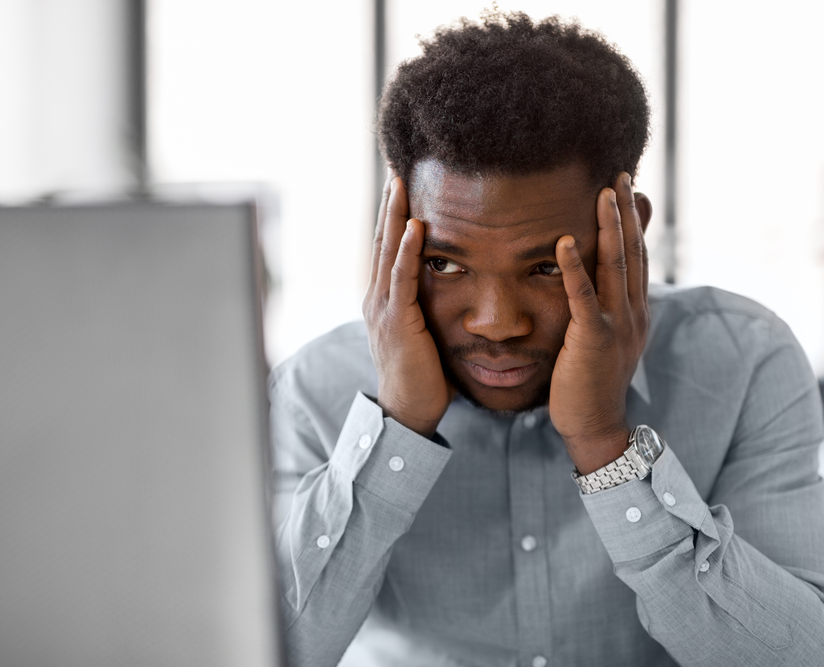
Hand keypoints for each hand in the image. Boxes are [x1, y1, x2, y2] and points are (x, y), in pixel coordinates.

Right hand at [363, 176, 455, 436]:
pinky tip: (414, 226)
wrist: (407, 410)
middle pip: (382, 241)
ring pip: (388, 252)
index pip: (387, 249)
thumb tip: (445, 289)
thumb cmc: (421, 375)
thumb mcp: (421, 333)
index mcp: (383, 300)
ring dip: (395, 216)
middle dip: (389, 205)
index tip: (400, 185)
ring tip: (399, 183)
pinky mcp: (397, 320)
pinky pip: (402, 278)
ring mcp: (383, 308)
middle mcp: (377, 298)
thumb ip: (425, 308)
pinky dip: (407, 250)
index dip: (392, 216)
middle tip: (396, 168)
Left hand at [550, 172, 649, 474]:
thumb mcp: (604, 337)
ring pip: (616, 266)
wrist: (595, 425)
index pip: (636, 256)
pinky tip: (562, 242)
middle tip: (620, 174)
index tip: (626, 186)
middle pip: (632, 252)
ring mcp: (617, 325)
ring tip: (604, 193)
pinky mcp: (593, 340)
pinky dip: (574, 268)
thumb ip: (603, 305)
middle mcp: (633, 312)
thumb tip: (599, 280)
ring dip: (610, 227)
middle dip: (626, 211)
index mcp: (634, 310)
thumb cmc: (590, 381)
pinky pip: (584, 298)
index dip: (633, 220)